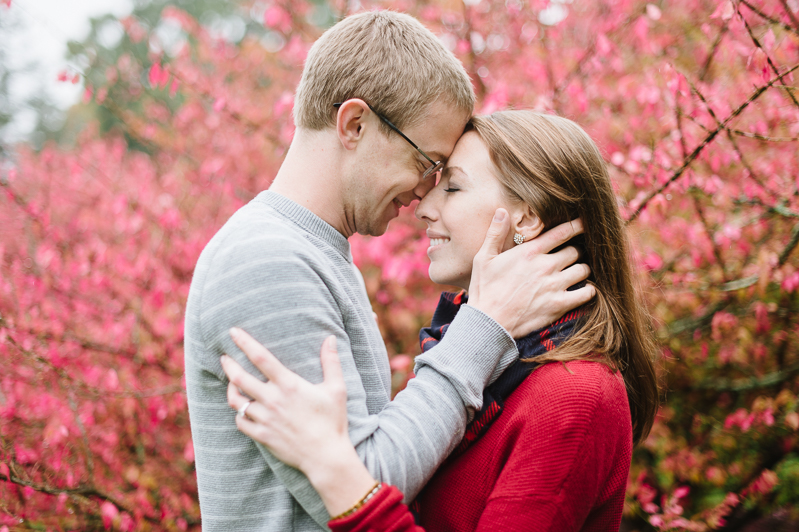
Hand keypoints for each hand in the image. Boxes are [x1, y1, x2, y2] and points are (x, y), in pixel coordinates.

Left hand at [222, 331, 350, 473]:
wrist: (325, 456)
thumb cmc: (332, 421)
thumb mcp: (336, 389)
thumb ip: (331, 362)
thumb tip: (331, 338)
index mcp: (289, 385)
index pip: (261, 357)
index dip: (245, 342)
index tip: (233, 332)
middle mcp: (273, 400)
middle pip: (240, 378)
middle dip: (229, 365)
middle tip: (224, 357)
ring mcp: (265, 419)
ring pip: (236, 401)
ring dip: (231, 389)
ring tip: (231, 383)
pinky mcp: (262, 436)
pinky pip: (240, 422)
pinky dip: (238, 414)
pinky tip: (242, 410)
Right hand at [467, 209, 594, 337]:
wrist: (488, 322)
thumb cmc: (484, 289)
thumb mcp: (483, 258)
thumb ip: (495, 233)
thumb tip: (501, 211)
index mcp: (529, 252)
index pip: (562, 232)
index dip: (576, 226)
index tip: (584, 224)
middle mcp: (545, 266)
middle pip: (575, 251)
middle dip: (576, 251)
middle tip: (572, 255)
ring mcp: (554, 286)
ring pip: (583, 270)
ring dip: (582, 269)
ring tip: (576, 272)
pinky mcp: (559, 305)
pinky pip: (586, 294)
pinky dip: (588, 291)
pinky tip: (583, 290)